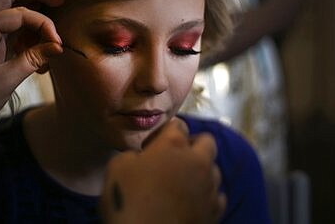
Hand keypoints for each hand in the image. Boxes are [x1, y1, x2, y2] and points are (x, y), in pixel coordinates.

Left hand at [0, 0, 63, 129]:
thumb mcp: (7, 80)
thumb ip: (33, 59)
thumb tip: (58, 46)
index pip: (19, 13)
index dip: (43, 23)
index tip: (58, 43)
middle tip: (59, 0)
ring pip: (8, 9)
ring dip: (31, 15)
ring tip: (48, 35)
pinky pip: (8, 28)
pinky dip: (25, 33)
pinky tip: (37, 51)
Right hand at [100, 118, 225, 223]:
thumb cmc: (129, 200)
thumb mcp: (117, 167)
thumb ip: (133, 154)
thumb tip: (140, 157)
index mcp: (174, 145)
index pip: (178, 124)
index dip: (166, 132)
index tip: (154, 144)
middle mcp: (198, 160)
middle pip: (207, 141)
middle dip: (193, 145)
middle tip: (175, 159)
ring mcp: (210, 186)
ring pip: (214, 169)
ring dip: (201, 171)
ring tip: (184, 183)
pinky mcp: (216, 210)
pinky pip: (217, 195)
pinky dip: (206, 195)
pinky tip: (193, 202)